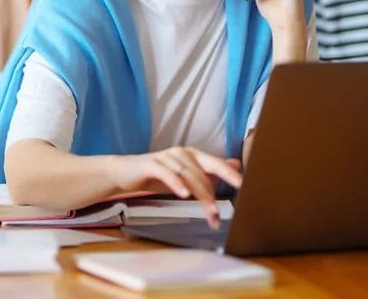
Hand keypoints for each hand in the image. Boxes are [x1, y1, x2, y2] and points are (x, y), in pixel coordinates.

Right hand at [110, 147, 242, 228]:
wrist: (124, 172)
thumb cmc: (157, 174)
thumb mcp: (186, 173)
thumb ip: (209, 170)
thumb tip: (236, 165)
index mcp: (193, 155)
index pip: (216, 164)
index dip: (230, 174)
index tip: (244, 187)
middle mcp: (182, 153)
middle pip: (203, 172)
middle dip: (213, 195)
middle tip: (220, 214)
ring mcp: (166, 157)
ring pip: (188, 176)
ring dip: (200, 197)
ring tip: (209, 215)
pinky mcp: (151, 164)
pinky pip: (167, 174)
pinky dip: (176, 184)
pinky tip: (184, 195)